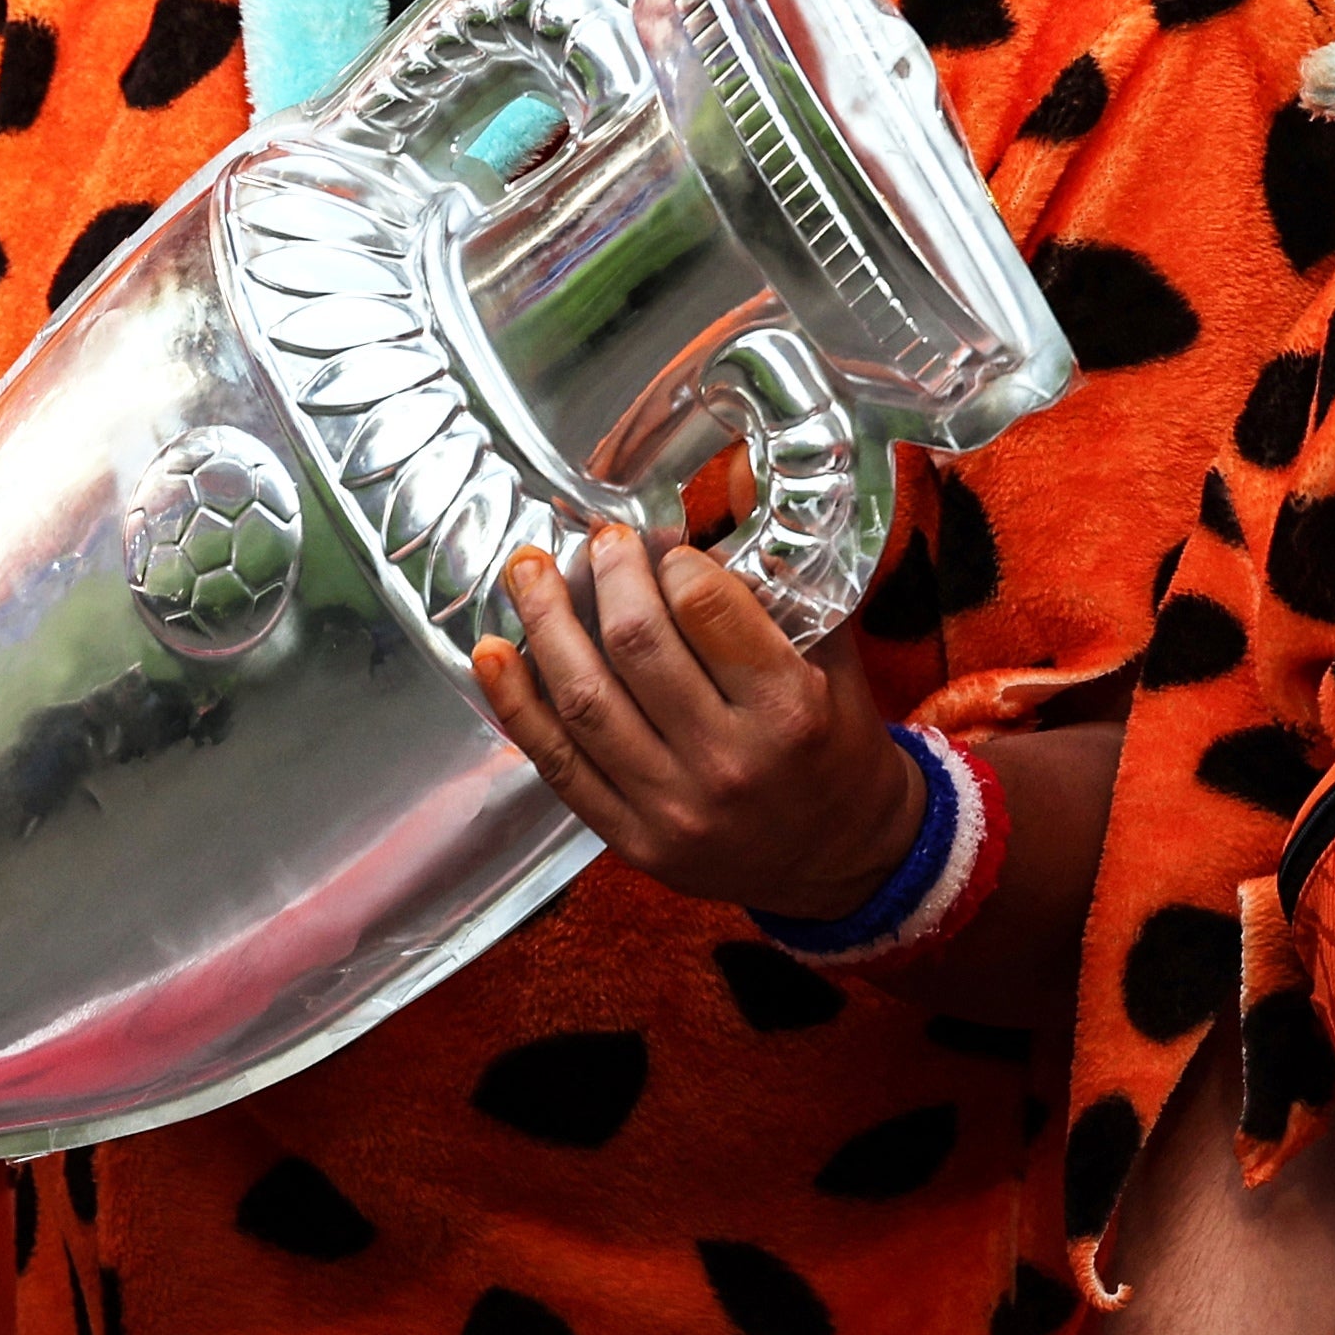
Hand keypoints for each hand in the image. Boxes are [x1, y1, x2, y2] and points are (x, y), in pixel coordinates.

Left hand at [472, 526, 926, 919]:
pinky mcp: (633, 840)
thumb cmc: (836, 744)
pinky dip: (517, 704)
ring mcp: (674, 807)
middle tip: (599, 541)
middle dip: (607, 575)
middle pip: (638, 645)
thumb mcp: (835, 657)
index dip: (674, 562)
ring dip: (545, 623)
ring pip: (586, 700)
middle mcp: (729, 761)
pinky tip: (491, 652)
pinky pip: (558, 765)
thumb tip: (737, 475)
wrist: (842, 860)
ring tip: (528, 571)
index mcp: (789, 708)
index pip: (707, 609)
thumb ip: (784, 577)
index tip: (667, 548)